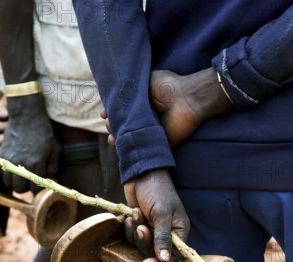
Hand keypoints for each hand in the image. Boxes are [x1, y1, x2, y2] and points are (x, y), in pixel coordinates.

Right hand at [0, 95, 60, 192]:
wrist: (27, 115)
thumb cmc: (44, 132)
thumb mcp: (55, 150)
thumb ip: (53, 169)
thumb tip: (51, 182)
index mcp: (36, 165)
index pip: (35, 189)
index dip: (39, 193)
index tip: (41, 192)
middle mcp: (20, 165)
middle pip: (19, 189)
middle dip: (26, 190)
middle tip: (31, 186)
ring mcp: (9, 160)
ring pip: (8, 183)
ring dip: (14, 184)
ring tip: (22, 181)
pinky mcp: (2, 155)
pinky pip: (2, 173)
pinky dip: (7, 175)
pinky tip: (14, 172)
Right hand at [103, 68, 232, 147]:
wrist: (188, 98)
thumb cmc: (169, 86)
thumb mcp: (146, 81)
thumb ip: (131, 88)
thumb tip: (114, 95)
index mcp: (142, 105)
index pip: (122, 112)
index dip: (111, 113)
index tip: (104, 114)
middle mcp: (146, 119)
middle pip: (124, 126)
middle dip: (112, 126)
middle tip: (108, 124)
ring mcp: (152, 132)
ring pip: (130, 139)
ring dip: (118, 139)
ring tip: (112, 137)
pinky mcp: (160, 144)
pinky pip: (143, 149)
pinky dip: (131, 148)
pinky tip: (120, 146)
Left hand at [123, 169, 189, 261]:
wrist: (141, 174)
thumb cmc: (157, 191)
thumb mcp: (161, 214)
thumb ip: (163, 237)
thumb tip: (165, 260)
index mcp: (179, 231)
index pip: (173, 257)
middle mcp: (167, 234)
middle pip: (154, 253)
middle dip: (144, 240)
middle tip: (141, 225)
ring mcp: (152, 230)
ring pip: (141, 245)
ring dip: (136, 231)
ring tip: (136, 213)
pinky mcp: (140, 226)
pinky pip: (132, 237)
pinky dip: (129, 227)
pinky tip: (130, 214)